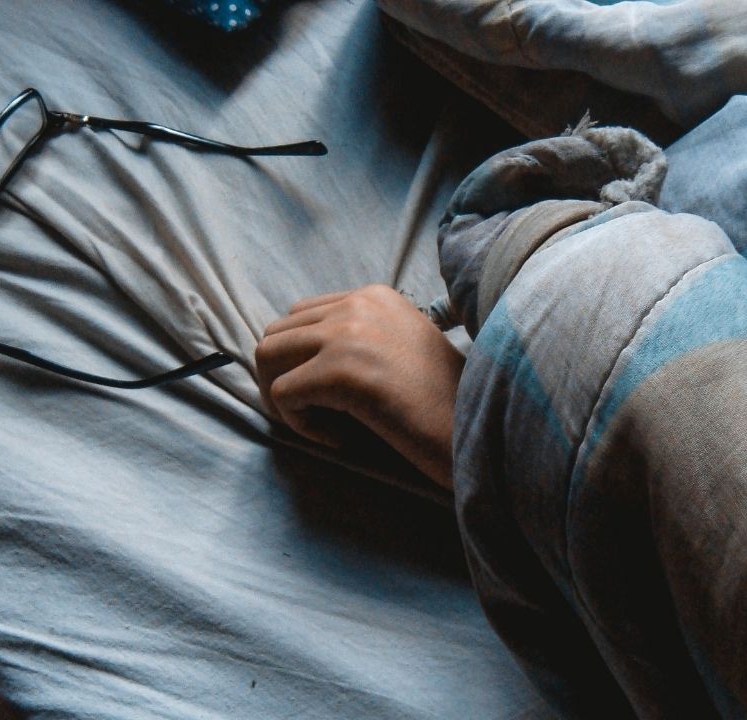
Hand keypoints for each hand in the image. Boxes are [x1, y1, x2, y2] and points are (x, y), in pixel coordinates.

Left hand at [255, 285, 463, 488]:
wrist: (479, 427)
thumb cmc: (446, 401)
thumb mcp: (403, 348)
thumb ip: (360, 339)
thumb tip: (300, 361)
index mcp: (373, 295)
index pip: (300, 315)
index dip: (299, 360)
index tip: (326, 396)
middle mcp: (357, 303)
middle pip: (276, 332)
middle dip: (279, 377)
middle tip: (310, 414)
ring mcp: (347, 334)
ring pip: (267, 356)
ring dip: (281, 397)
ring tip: (317, 424)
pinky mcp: (341, 371)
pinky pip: (282, 394)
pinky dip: (299, 424)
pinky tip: (337, 437)